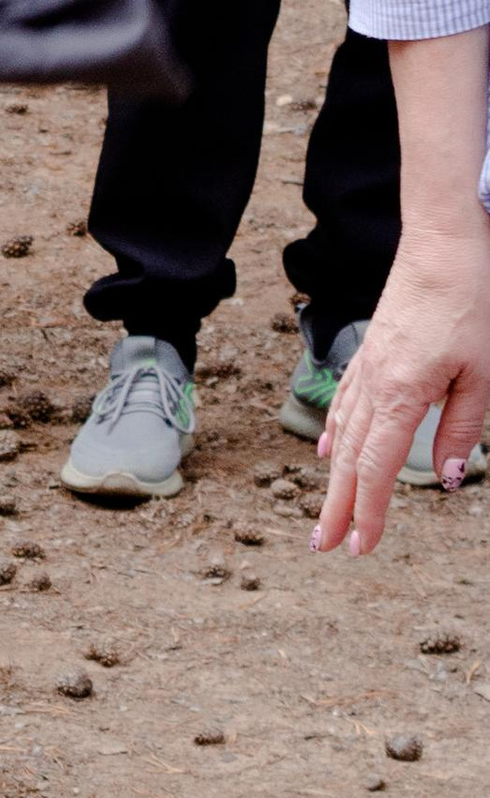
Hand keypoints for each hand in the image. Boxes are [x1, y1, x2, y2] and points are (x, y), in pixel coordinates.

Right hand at [314, 224, 489, 550]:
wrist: (442, 248)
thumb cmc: (469, 306)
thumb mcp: (480, 374)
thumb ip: (461, 428)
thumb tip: (444, 478)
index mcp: (401, 395)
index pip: (376, 468)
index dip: (367, 512)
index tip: (357, 548)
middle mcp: (374, 386)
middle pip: (349, 459)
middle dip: (337, 507)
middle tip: (323, 548)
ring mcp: (366, 368)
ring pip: (343, 434)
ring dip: (334, 479)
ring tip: (327, 514)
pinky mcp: (371, 354)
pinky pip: (345, 404)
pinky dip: (336, 434)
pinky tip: (329, 452)